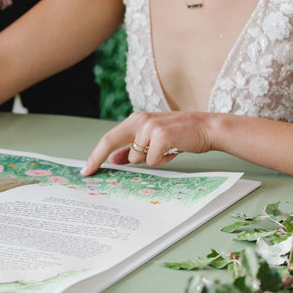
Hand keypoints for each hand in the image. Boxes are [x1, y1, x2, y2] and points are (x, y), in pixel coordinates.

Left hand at [81, 111, 211, 175]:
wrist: (207, 128)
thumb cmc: (180, 134)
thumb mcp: (152, 138)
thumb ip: (132, 147)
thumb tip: (114, 159)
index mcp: (136, 119)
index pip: (109, 138)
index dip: (95, 154)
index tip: (86, 169)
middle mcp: (140, 120)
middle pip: (110, 142)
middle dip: (98, 159)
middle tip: (88, 173)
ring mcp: (150, 128)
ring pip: (136, 157)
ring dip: (149, 160)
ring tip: (166, 151)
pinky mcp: (162, 137)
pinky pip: (152, 161)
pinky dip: (162, 161)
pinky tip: (174, 151)